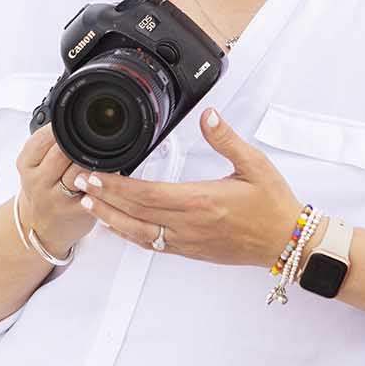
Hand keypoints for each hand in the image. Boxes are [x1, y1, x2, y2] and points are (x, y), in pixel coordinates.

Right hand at [15, 123, 97, 252]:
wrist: (38, 226)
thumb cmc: (41, 187)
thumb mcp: (33, 164)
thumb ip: (47, 143)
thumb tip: (70, 116)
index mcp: (26, 164)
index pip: (41, 139)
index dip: (58, 128)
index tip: (73, 120)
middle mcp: (38, 182)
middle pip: (62, 153)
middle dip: (78, 142)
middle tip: (93, 133)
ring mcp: (56, 198)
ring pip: (78, 171)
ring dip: (93, 159)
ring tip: (103, 150)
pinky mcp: (75, 211)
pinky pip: (93, 189)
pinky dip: (103, 177)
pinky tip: (112, 170)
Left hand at [75, 109, 300, 267]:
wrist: (286, 242)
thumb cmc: (272, 204)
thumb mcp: (254, 164)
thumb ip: (227, 139)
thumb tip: (208, 115)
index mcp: (202, 201)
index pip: (148, 194)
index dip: (117, 186)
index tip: (95, 175)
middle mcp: (189, 225)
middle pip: (135, 214)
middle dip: (104, 199)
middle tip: (78, 184)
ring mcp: (188, 241)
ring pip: (139, 233)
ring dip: (111, 219)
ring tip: (88, 205)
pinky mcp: (191, 251)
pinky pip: (152, 244)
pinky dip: (130, 234)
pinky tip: (117, 226)